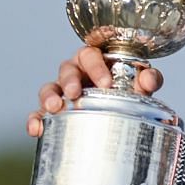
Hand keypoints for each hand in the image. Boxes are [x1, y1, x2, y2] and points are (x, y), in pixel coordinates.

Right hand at [26, 46, 164, 136]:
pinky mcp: (54, 112)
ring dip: (49, 97)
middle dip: (69, 81)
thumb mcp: (139, 84)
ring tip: (54, 108)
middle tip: (75, 93)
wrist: (120, 115)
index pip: (90, 55)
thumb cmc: (126, 90)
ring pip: (49, 88)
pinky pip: (39, 113)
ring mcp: (62, 92)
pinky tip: (36, 130)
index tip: (106, 84)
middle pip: (66, 69)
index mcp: (95, 61)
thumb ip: (148, 79)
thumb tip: (148, 80)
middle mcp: (75, 73)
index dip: (96, 67)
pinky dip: (36, 120)